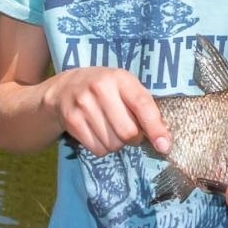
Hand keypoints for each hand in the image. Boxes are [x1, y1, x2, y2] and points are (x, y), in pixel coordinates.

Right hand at [45, 66, 170, 156]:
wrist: (63, 89)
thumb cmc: (105, 90)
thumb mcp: (124, 88)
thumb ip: (145, 107)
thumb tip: (163, 140)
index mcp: (119, 78)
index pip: (142, 104)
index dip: (155, 128)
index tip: (164, 145)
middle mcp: (100, 88)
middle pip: (128, 132)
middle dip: (134, 138)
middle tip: (130, 131)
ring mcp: (83, 104)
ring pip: (113, 144)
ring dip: (117, 144)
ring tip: (110, 128)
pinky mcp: (72, 120)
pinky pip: (97, 149)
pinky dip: (102, 148)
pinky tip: (98, 133)